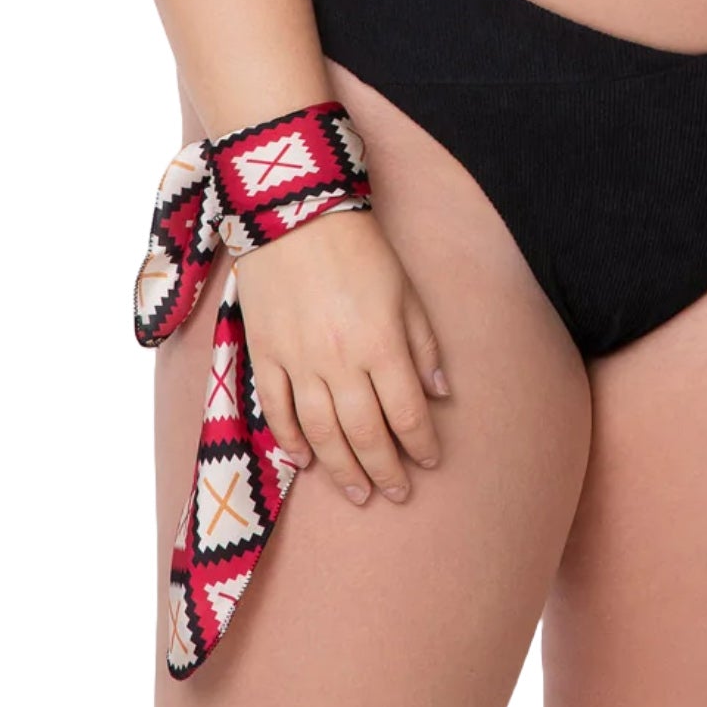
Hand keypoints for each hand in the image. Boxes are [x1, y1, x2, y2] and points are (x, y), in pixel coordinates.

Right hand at [233, 208, 450, 505]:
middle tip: (396, 493)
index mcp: (382, 344)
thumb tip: (440, 393)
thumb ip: (423, 344)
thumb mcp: (405, 290)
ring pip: (322, 433)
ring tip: (358, 492)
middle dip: (385, 469)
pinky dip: (289, 441)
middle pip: (367, 433)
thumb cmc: (359, 247)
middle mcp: (341, 362)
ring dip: (342, 470)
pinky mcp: (266, 355)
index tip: (429, 461)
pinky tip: (304, 461)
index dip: (421, 444)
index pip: (408, 413)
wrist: (294, 213)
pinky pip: (277, 411)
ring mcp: (299, 362)